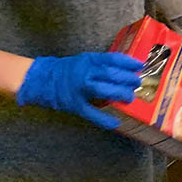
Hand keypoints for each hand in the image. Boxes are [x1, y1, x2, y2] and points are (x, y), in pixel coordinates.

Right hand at [15, 52, 144, 129]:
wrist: (42, 79)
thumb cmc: (68, 70)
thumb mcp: (85, 60)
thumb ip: (102, 64)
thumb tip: (125, 69)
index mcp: (89, 61)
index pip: (112, 59)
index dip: (128, 62)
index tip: (140, 66)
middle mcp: (85, 73)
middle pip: (110, 74)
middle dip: (127, 79)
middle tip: (137, 83)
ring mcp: (79, 89)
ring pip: (103, 90)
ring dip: (120, 94)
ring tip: (130, 98)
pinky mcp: (74, 105)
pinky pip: (91, 113)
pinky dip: (104, 119)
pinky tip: (116, 122)